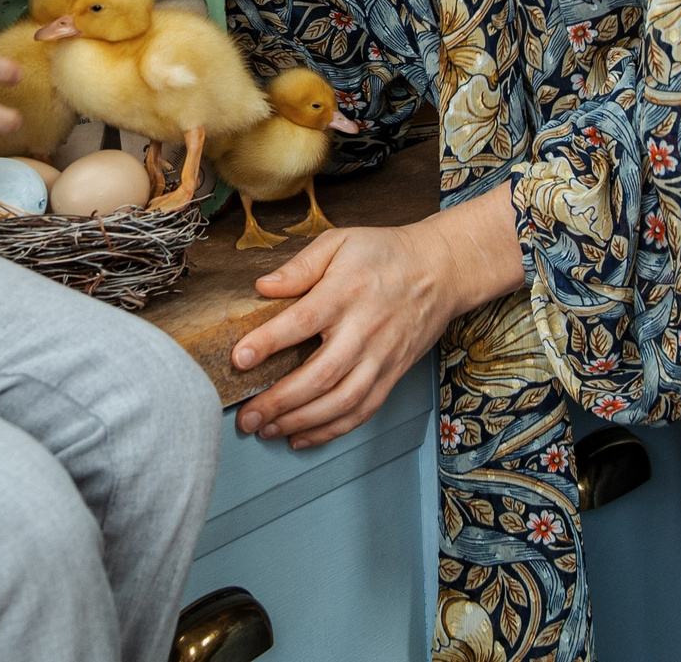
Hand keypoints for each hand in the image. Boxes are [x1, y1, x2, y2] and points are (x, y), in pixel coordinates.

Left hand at [231, 184, 524, 448]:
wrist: (440, 271)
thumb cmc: (384, 254)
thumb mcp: (340, 242)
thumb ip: (300, 266)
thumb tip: (263, 286)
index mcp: (346, 293)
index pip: (304, 321)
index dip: (270, 341)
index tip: (240, 358)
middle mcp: (365, 330)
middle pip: (322, 374)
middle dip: (281, 400)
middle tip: (247, 416)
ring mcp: (381, 358)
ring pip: (342, 401)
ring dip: (302, 422)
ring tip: (267, 430)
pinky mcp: (392, 376)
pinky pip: (362, 411)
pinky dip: (331, 430)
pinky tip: (301, 438)